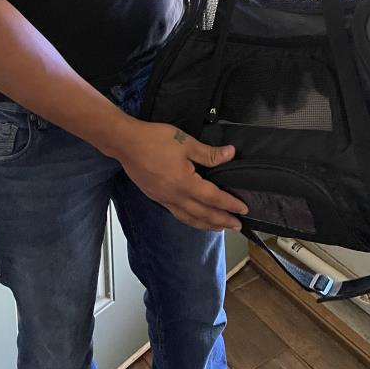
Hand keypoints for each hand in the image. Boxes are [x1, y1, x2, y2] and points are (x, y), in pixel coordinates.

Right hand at [118, 121, 248, 230]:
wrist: (126, 143)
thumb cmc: (155, 140)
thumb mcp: (185, 142)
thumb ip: (209, 153)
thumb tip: (230, 154)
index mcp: (185, 184)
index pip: (213, 198)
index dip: (230, 204)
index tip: (243, 210)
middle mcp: (175, 197)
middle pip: (203, 214)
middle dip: (222, 221)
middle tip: (237, 226)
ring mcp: (164, 200)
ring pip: (189, 218)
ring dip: (206, 225)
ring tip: (219, 228)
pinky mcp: (156, 198)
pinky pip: (178, 214)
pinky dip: (191, 220)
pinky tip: (194, 218)